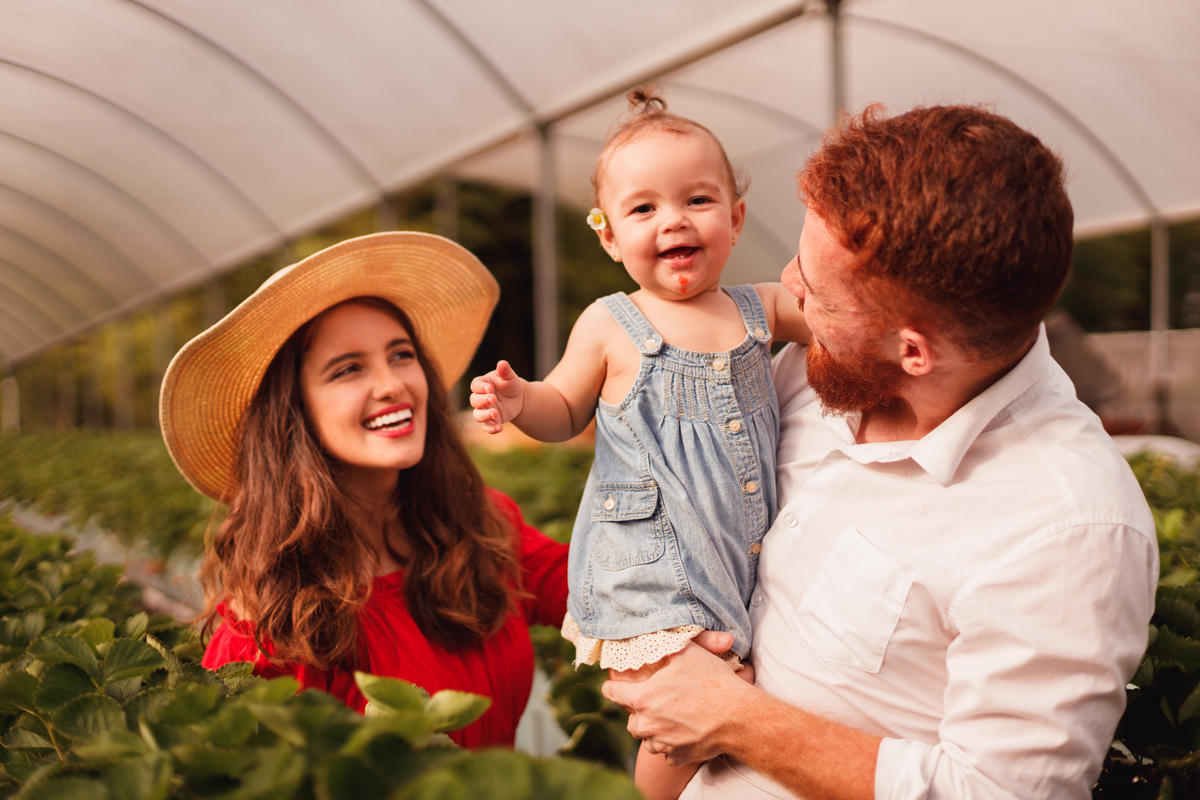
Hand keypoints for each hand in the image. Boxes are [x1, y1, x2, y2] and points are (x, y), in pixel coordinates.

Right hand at [468, 360, 524, 433]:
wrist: (517, 398)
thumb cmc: (510, 383)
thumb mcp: (509, 376)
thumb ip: (505, 371)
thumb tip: (502, 363)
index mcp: (482, 384)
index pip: (476, 385)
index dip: (481, 388)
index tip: (489, 388)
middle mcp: (480, 398)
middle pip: (474, 401)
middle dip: (483, 401)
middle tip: (493, 399)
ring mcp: (484, 410)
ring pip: (477, 415)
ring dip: (485, 416)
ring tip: (495, 414)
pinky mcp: (491, 420)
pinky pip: (487, 427)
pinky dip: (491, 428)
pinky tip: (499, 428)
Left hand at [602, 638, 755, 765]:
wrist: (738, 716)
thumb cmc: (711, 681)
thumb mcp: (686, 653)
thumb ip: (663, 646)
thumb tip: (650, 636)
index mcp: (642, 698)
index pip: (610, 692)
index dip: (614, 685)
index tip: (618, 684)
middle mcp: (646, 725)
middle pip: (630, 720)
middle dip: (640, 712)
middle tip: (658, 701)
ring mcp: (662, 744)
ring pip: (648, 738)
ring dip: (656, 729)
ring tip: (674, 716)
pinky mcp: (677, 757)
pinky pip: (667, 752)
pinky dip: (673, 744)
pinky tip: (686, 731)